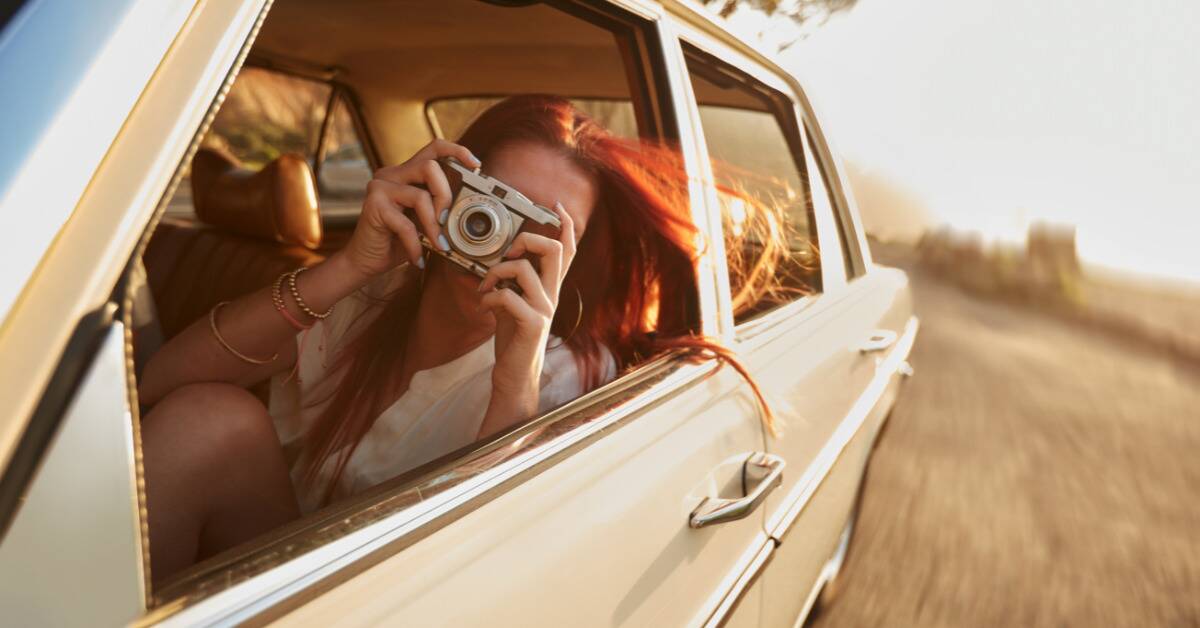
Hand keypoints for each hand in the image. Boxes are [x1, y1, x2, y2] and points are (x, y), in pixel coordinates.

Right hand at [337, 139, 479, 279]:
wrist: (366, 261)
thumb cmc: (398, 241)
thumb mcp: (425, 222)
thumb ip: (440, 209)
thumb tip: (469, 209)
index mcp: (407, 173)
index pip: (434, 149)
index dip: (457, 151)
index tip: (476, 165)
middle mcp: (392, 173)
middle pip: (430, 167)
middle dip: (446, 196)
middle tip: (447, 221)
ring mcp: (380, 186)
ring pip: (421, 196)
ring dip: (434, 227)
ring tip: (438, 246)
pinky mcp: (373, 204)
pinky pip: (406, 224)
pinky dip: (416, 245)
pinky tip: (418, 259)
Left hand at [477, 202, 577, 409]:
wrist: (514, 376)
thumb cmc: (512, 338)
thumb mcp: (512, 303)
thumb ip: (511, 282)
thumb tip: (497, 261)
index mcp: (549, 287)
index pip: (567, 250)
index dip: (565, 225)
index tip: (556, 206)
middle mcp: (552, 295)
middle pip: (555, 250)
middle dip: (528, 239)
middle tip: (510, 251)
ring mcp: (545, 309)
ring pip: (524, 269)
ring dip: (496, 271)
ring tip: (485, 286)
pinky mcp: (532, 324)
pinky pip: (508, 296)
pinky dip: (488, 297)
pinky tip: (484, 306)